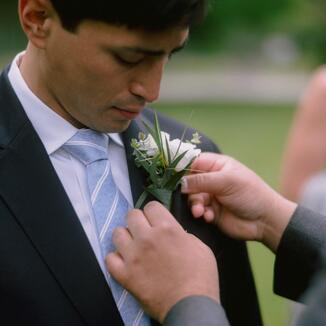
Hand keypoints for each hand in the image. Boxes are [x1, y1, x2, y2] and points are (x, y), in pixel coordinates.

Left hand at [106, 201, 218, 322]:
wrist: (191, 306)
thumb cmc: (201, 277)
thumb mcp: (200, 247)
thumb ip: (183, 234)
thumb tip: (174, 232)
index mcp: (167, 228)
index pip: (151, 206)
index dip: (154, 212)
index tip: (155, 219)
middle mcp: (147, 238)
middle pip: (132, 215)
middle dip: (138, 220)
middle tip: (144, 230)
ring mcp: (133, 256)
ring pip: (117, 233)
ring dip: (125, 237)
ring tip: (133, 245)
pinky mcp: (124, 274)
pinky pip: (109, 258)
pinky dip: (116, 258)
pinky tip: (125, 261)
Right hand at [182, 153, 296, 250]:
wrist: (265, 220)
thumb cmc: (249, 193)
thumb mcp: (226, 181)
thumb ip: (201, 181)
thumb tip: (180, 183)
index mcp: (216, 165)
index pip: (193, 162)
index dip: (181, 168)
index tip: (170, 176)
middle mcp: (211, 179)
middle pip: (189, 182)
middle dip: (189, 191)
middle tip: (193, 199)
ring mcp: (211, 196)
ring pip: (192, 198)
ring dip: (195, 205)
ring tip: (201, 212)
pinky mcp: (211, 211)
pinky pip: (199, 211)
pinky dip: (202, 214)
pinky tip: (209, 217)